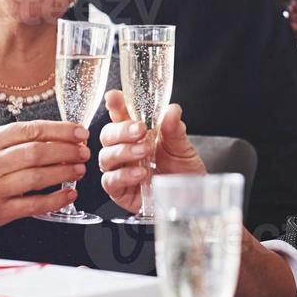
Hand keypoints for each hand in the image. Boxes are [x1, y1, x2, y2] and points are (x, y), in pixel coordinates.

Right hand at [0, 120, 91, 235]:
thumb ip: (25, 140)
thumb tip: (68, 136)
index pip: (30, 130)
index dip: (59, 130)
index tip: (80, 132)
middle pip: (35, 153)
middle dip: (65, 151)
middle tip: (84, 152)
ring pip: (36, 178)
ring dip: (63, 173)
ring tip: (80, 169)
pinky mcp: (0, 211)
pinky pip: (34, 205)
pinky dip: (56, 199)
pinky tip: (70, 193)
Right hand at [98, 89, 204, 212]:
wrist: (190, 200)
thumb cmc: (183, 172)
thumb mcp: (182, 148)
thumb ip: (174, 129)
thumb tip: (172, 110)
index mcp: (137, 135)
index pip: (120, 116)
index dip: (115, 105)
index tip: (114, 97)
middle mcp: (125, 151)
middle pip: (107, 135)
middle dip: (121, 130)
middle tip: (140, 130)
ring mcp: (120, 170)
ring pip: (105, 157)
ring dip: (124, 151)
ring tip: (144, 152)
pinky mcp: (120, 192)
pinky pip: (110, 182)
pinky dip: (123, 175)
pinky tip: (140, 173)